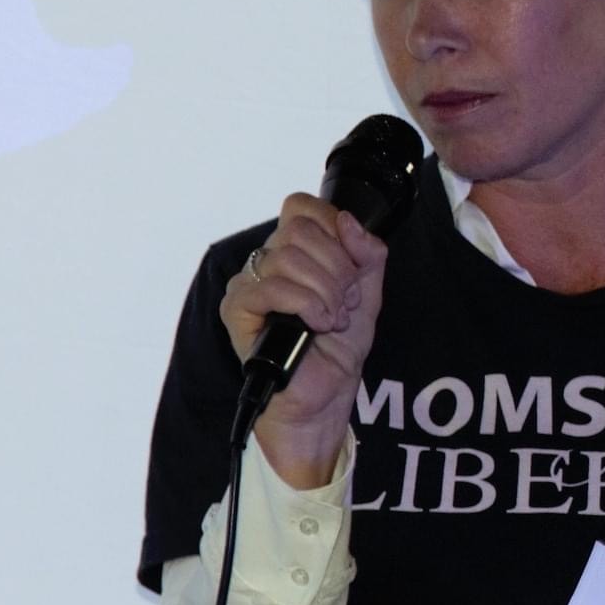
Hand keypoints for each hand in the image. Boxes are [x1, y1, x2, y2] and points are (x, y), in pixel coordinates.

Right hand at [217, 193, 387, 485]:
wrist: (323, 398)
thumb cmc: (337, 351)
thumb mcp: (367, 294)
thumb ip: (368, 254)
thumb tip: (349, 221)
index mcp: (292, 251)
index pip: (301, 206)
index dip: (333, 226)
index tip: (352, 265)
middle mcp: (265, 261)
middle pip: (298, 228)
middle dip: (336, 266)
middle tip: (345, 301)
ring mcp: (247, 284)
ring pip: (287, 257)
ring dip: (324, 290)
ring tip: (332, 318)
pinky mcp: (237, 309)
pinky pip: (271, 287)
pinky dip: (305, 304)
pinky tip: (317, 325)